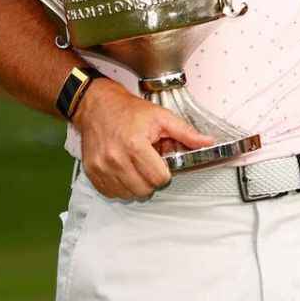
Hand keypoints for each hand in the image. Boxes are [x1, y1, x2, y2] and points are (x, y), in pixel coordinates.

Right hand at [73, 80, 215, 199]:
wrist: (98, 106)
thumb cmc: (129, 111)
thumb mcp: (161, 117)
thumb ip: (186, 133)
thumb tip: (207, 142)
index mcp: (135, 145)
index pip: (159, 178)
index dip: (165, 172)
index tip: (162, 163)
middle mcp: (116, 158)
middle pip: (144, 189)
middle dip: (151, 180)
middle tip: (149, 164)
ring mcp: (101, 167)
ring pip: (127, 194)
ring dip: (136, 185)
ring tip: (135, 165)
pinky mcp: (92, 172)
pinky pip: (111, 193)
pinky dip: (120, 186)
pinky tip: (124, 170)